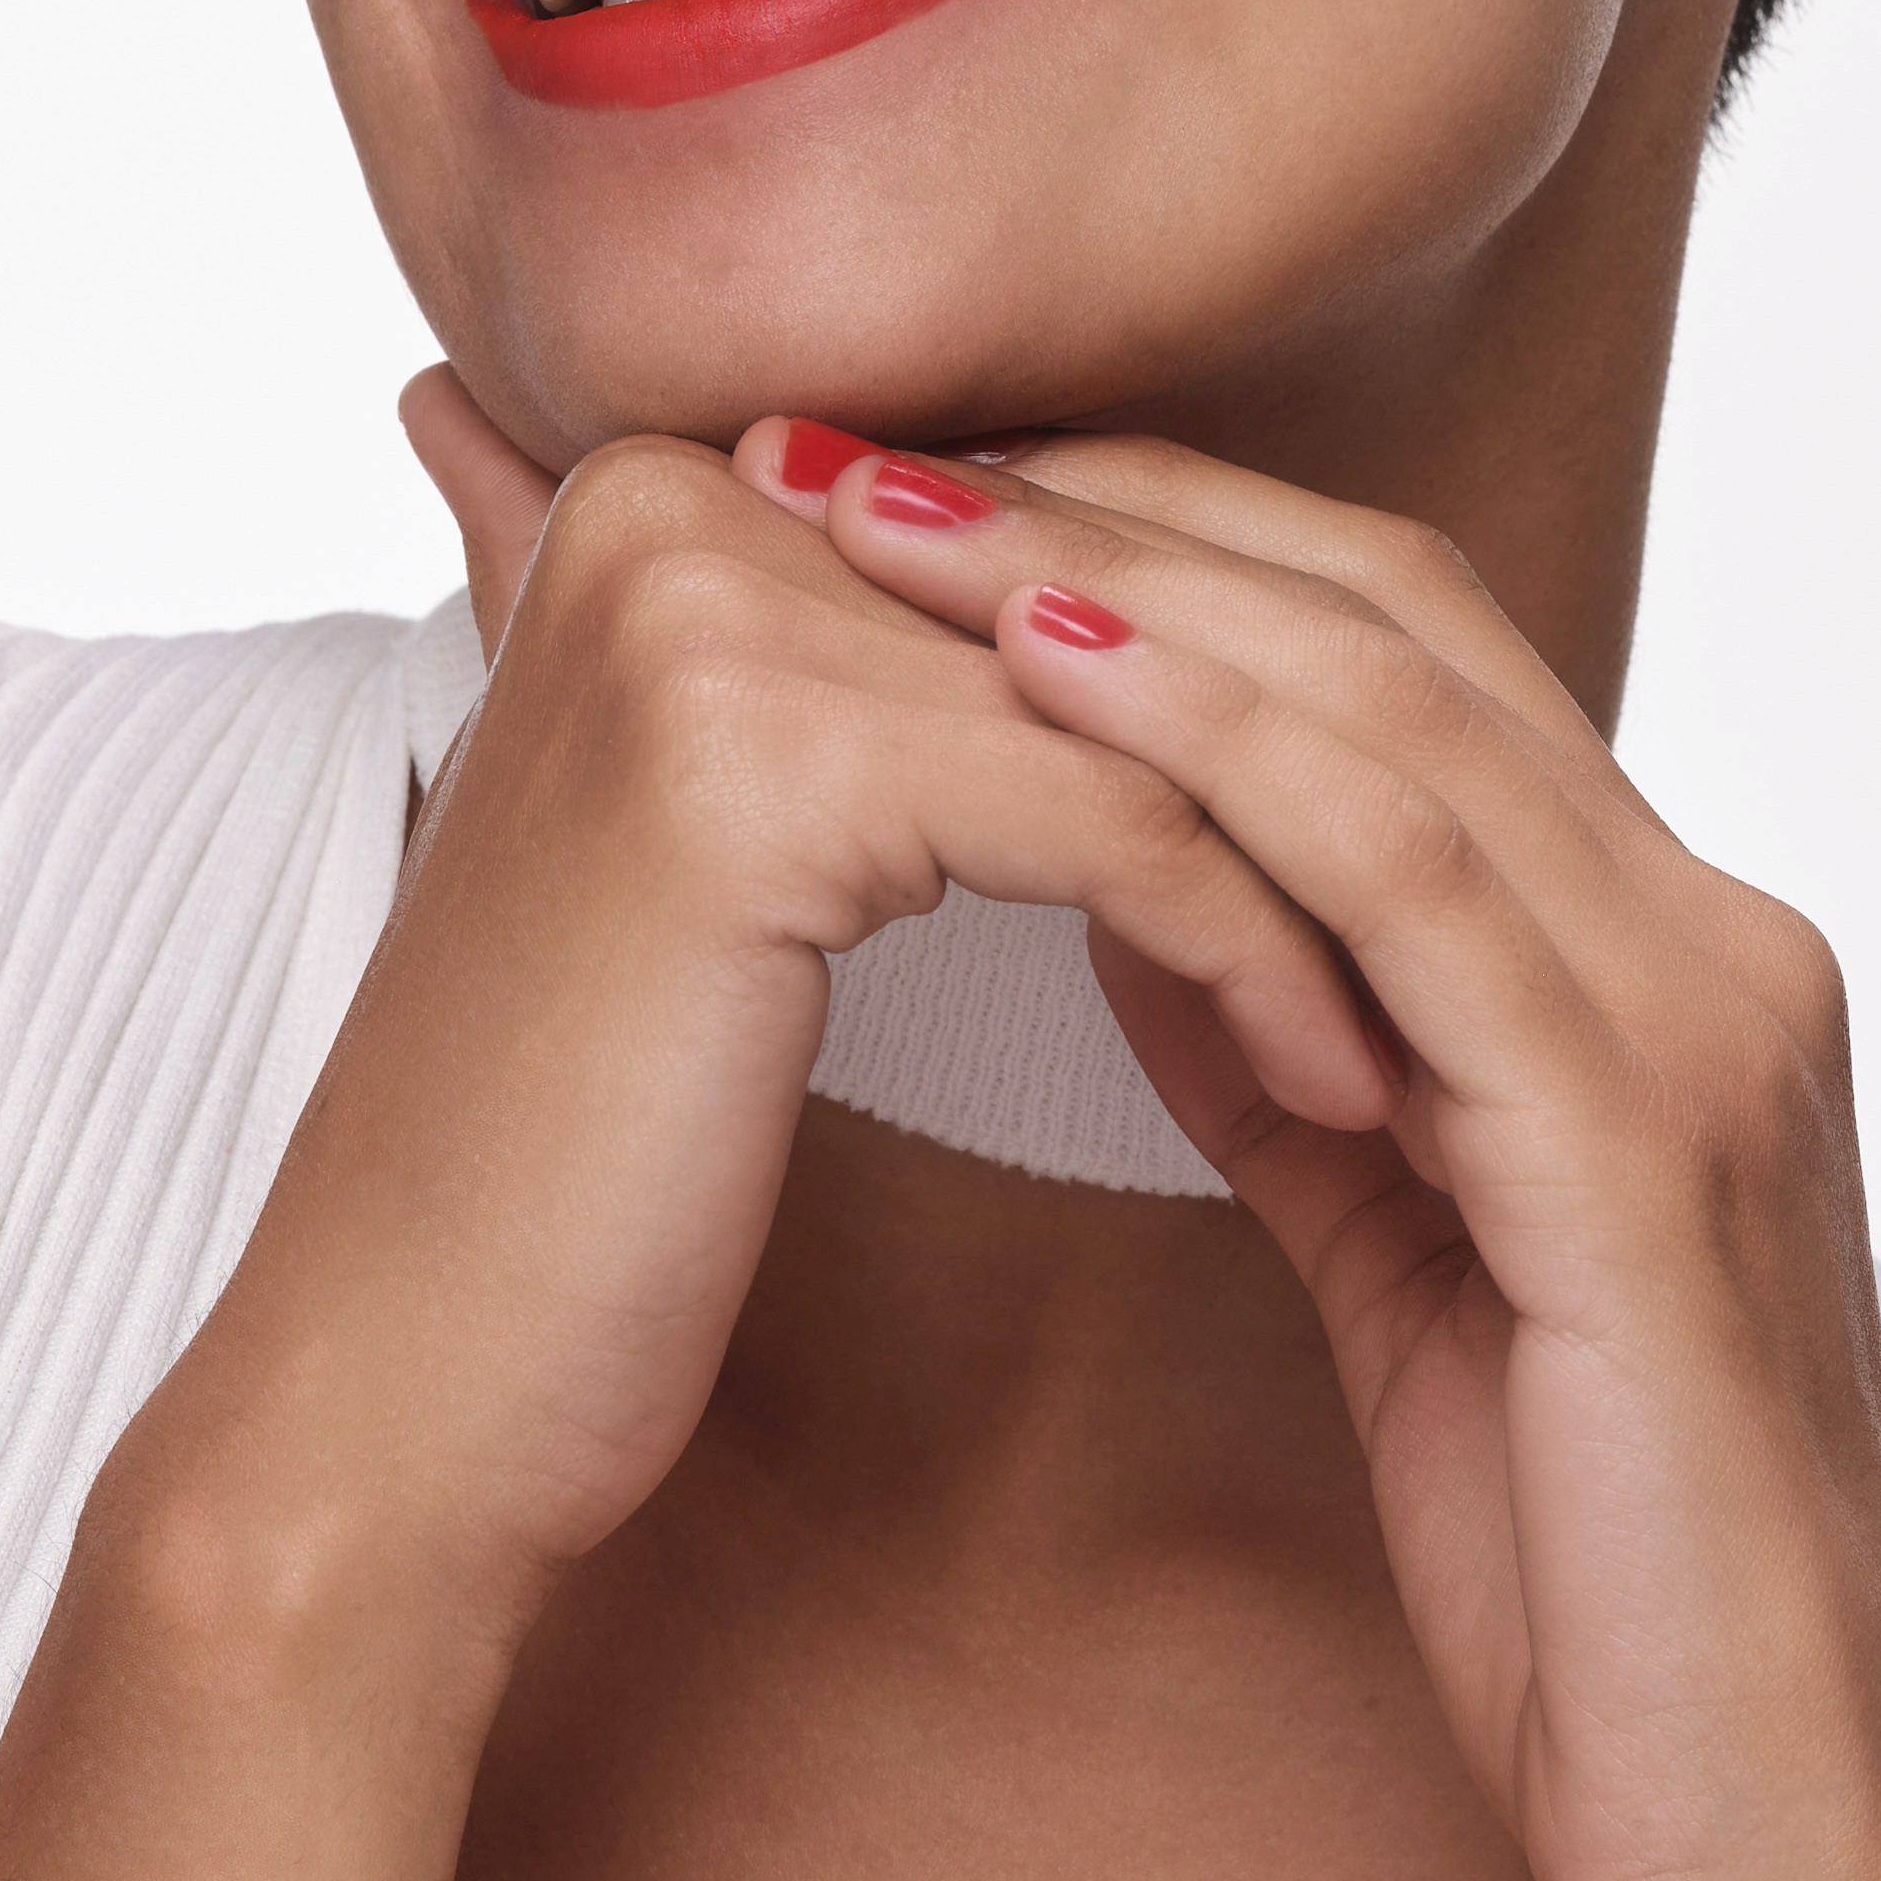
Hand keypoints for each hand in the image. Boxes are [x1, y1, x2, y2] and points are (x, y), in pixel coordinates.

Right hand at [120, 376, 1405, 1631]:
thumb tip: (868, 504)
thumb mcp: (714, 872)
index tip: (1397, 870)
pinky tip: (1348, 1092)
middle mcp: (664, 497)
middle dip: (1313, 797)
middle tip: (1483, 948)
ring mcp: (700, 616)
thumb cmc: (571, 1165)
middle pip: (1110, 622)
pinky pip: (1121, 832)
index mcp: (651, 486)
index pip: (1047, 561)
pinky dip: (1261, 963)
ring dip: (1329, 890)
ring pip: (1148, 725)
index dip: (1235, 720)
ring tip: (1450, 1038)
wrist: (398, 1394)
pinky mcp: (762, 762)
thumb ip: (804, 673)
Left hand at [751, 422, 1880, 1880]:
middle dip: (1108, 501)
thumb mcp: (1415, 1275)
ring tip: (887, 510)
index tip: (906, 487)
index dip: (1154, 538)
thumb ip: (1319, 1078)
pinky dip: (1235, 757)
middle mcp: (1714, 949)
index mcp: (1662, 968)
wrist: (1781, 1879)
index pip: (1399, 651)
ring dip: (1122, 581)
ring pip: (1397, 708)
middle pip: (1393, 618)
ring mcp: (1707, 1035)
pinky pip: (1420, 891)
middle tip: (846, 425)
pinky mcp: (1651, 1157)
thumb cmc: (1609, 1610)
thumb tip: (1149, 909)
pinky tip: (1057, 679)